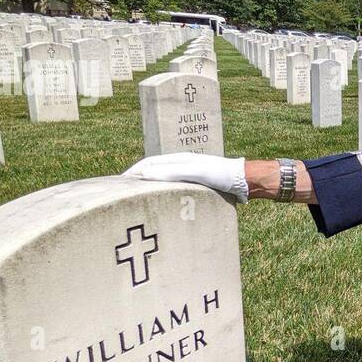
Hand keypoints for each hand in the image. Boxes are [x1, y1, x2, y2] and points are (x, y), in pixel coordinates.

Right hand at [122, 152, 249, 202]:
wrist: (244, 180)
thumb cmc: (221, 174)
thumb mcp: (196, 172)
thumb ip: (172, 172)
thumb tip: (145, 174)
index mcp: (178, 159)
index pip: (148, 164)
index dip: (133, 173)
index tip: (118, 184)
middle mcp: (181, 165)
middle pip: (153, 171)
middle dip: (137, 180)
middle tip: (123, 194)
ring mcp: (188, 174)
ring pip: (162, 180)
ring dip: (149, 187)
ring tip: (138, 199)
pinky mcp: (195, 184)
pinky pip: (173, 187)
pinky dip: (162, 192)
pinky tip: (161, 202)